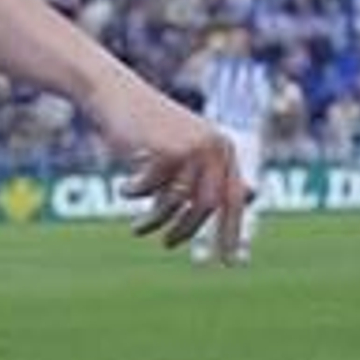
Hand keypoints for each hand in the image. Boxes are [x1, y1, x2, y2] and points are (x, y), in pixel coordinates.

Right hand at [126, 131, 247, 254]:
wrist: (116, 95)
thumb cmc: (146, 129)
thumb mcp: (179, 157)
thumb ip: (204, 179)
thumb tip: (242, 201)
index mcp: (223, 149)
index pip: (234, 199)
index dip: (232, 233)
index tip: (229, 264)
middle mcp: (215, 146)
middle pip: (208, 205)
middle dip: (187, 231)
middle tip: (167, 244)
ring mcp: (193, 146)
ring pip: (178, 201)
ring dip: (154, 220)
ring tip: (137, 228)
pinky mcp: (168, 149)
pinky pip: (152, 191)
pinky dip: (136, 195)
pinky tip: (124, 189)